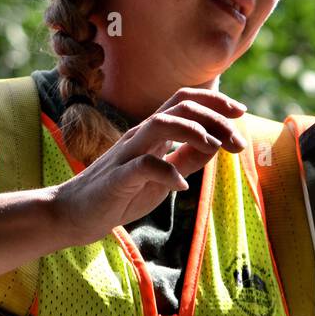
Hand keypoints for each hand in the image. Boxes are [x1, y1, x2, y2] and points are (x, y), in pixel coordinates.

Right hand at [50, 88, 246, 246]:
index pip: (185, 101)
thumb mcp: (164, 176)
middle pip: (180, 107)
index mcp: (153, 132)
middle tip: (238, 143)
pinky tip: (182, 186)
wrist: (73, 215)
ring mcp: (127, 153)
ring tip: (214, 149)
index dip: (215, 100)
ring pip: (161, 124)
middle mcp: (141, 135)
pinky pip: (143, 165)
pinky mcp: (117, 177)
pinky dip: (167, 172)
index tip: (241, 112)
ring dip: (194, 132)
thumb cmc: (120, 194)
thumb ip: (187, 159)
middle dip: (216, 118)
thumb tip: (218, 144)